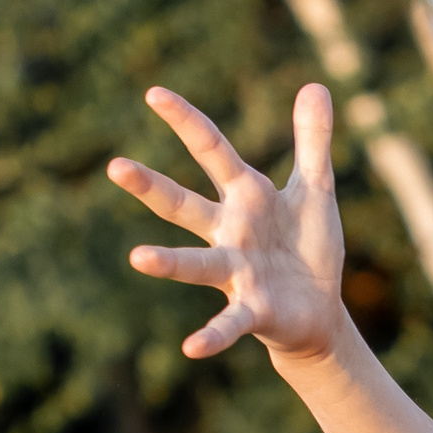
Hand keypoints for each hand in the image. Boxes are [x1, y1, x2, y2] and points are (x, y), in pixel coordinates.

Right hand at [107, 84, 350, 363]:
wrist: (317, 310)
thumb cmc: (307, 247)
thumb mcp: (315, 189)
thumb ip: (312, 141)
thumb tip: (316, 84)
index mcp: (246, 197)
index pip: (212, 151)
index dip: (186, 121)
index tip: (154, 93)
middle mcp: (231, 232)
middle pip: (183, 205)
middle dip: (151, 187)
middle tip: (115, 166)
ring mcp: (237, 271)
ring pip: (197, 264)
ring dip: (169, 263)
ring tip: (138, 258)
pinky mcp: (252, 308)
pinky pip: (229, 322)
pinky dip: (213, 335)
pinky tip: (192, 348)